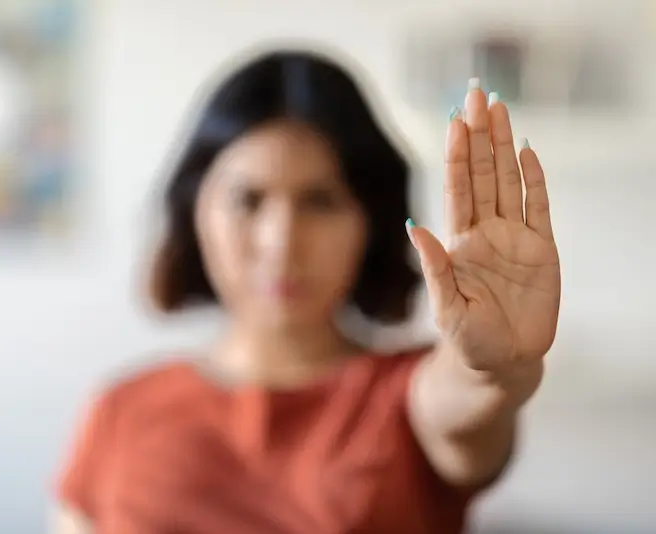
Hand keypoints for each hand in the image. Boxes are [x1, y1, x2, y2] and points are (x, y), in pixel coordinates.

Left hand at [407, 80, 560, 372]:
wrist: (504, 362)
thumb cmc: (469, 340)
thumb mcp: (446, 308)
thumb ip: (435, 267)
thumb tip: (414, 225)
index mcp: (460, 242)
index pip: (458, 189)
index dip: (458, 156)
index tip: (454, 122)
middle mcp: (486, 232)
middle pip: (484, 173)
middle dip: (479, 135)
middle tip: (476, 95)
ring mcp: (515, 238)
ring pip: (509, 181)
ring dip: (504, 145)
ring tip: (498, 108)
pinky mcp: (543, 251)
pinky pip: (538, 208)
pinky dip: (535, 180)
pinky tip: (528, 151)